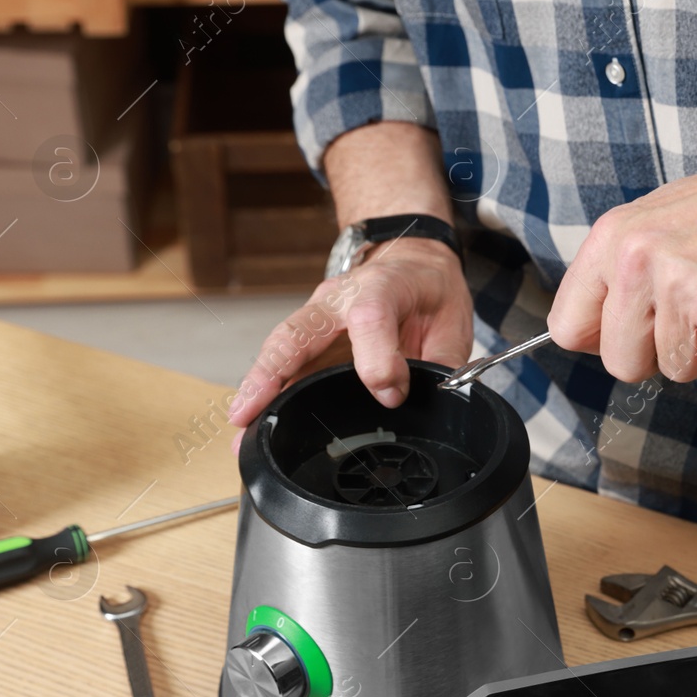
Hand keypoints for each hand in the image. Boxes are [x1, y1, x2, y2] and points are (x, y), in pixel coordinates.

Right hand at [227, 237, 473, 428]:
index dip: (377, 361)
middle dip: (270, 376)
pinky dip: (267, 394)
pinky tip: (255, 425)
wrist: (412, 260)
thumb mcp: (453, 319)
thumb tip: (422, 398)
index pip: (368, 318)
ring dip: (257, 393)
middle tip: (248, 415)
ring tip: (243, 436)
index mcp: (381, 287)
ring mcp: (317, 317)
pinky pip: (284, 364)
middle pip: (296, 333)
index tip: (392, 392)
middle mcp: (337, 300)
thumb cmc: (428, 287)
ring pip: (280, 351)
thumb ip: (440, 361)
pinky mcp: (310, 336)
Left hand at [546, 141, 696, 387]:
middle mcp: (638, 261)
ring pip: (678, 372)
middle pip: (622, 363)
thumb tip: (582, 335)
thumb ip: (621, 275)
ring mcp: (681, 288)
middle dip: (663, 354)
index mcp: (613, 238)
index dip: (605, 340)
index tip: (637, 331)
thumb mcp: (659, 223)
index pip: (568, 326)